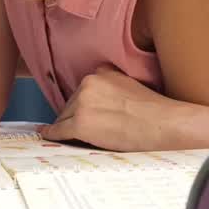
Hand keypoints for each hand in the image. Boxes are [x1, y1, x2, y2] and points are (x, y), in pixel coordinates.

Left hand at [38, 67, 170, 151]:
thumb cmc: (153, 110)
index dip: (85, 103)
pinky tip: (47, 134)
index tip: (87, 111)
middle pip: (71, 103)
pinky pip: (60, 130)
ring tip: (76, 136)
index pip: (84, 90)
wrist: (162, 124)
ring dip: (68, 126)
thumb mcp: (130, 84)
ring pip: (65, 117)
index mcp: (101, 73)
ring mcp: (82, 104)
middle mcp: (88, 84)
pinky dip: (52, 134)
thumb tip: (100, 100)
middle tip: (90, 129)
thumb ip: (111, 84)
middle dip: (76, 115)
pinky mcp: (80, 124)